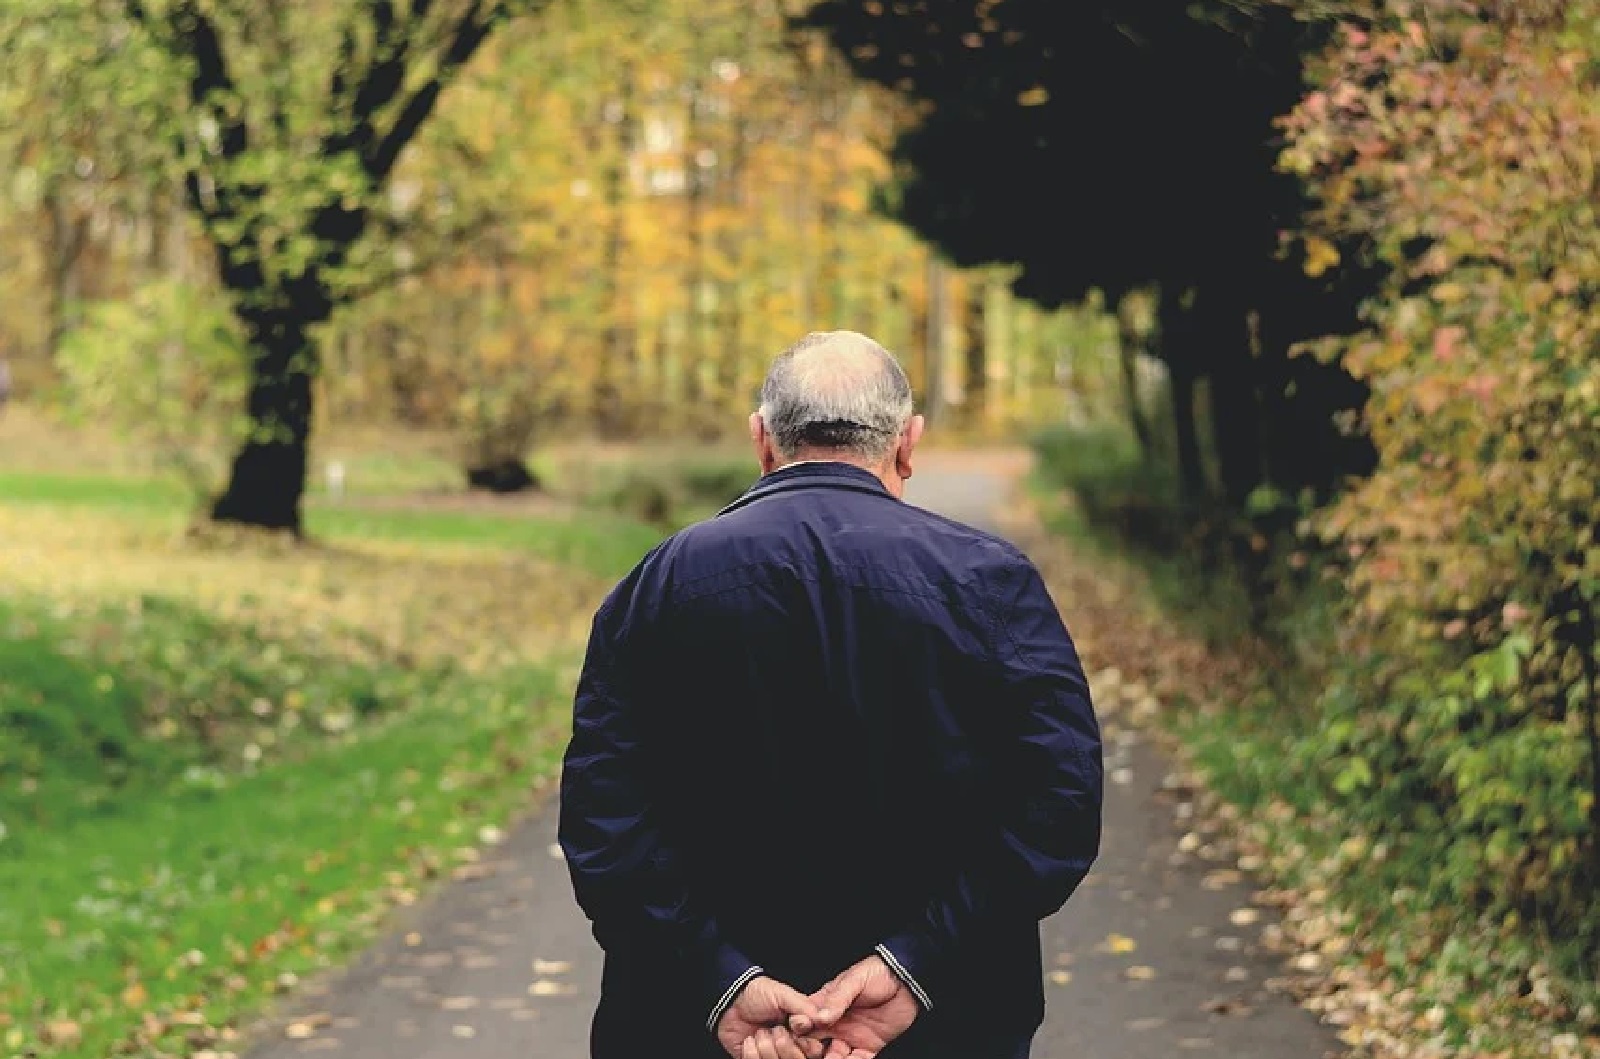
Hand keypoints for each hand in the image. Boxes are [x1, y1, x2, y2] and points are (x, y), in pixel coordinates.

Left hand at [717, 975, 827, 1058]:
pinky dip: (751, 1053)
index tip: (797, 1032)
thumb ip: (804, 1007)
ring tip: (759, 1032)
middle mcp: (788, 1046)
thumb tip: (819, 1022)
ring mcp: (771, 1055)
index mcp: (800, 1031)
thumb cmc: (758, 993)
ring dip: (767, 1047)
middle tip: (776, 1030)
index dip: (807, 1044)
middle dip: (786, 1046)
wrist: (729, 999)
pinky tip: (749, 1040)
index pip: (814, 1049)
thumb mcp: (783, 995)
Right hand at [791, 956, 919, 1058]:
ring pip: (833, 1056)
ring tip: (834, 1058)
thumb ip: (838, 998)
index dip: (800, 1027)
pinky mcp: (869, 1046)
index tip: (802, 1030)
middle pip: (814, 1042)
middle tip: (815, 1050)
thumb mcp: (854, 980)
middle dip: (810, 1049)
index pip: (805, 1020)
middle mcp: (835, 1024)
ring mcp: (851, 1036)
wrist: (907, 981)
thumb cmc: (877, 972)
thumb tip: (819, 1016)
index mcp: (826, 1004)